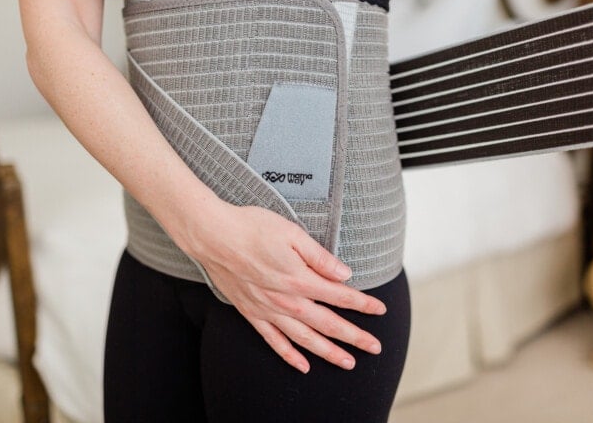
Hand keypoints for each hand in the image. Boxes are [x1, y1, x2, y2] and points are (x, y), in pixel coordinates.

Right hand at [181, 198, 386, 373]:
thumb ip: (320, 257)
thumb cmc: (252, 228)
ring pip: (305, 339)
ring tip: (347, 363)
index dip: (363, 304)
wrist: (213, 236)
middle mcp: (286, 300)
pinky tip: (302, 365)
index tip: (379, 310)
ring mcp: (268, 309)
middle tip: (374, 347)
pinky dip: (289, 355)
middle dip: (354, 336)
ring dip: (328, 353)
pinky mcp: (251, 312)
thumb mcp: (293, 233)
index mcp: (299, 278)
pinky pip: (273, 341)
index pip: (340, 296)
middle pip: (328, 324)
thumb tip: (344, 274)